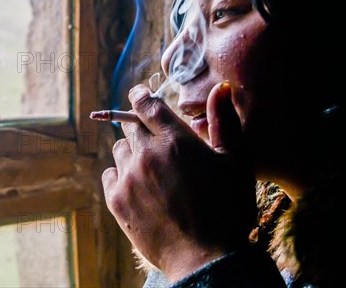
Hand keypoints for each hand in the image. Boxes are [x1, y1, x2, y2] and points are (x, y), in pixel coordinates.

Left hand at [102, 83, 255, 281]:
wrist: (207, 259)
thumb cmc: (228, 209)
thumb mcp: (236, 162)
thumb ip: (224, 122)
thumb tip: (220, 88)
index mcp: (175, 140)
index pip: (147, 104)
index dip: (141, 96)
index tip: (139, 94)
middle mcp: (147, 154)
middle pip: (131, 126)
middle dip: (142, 127)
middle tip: (156, 140)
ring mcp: (129, 177)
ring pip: (120, 149)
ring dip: (132, 151)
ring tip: (151, 168)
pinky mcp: (116, 201)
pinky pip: (109, 175)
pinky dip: (120, 175)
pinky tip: (138, 186)